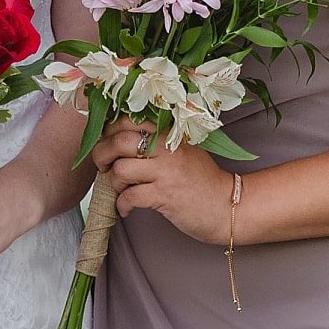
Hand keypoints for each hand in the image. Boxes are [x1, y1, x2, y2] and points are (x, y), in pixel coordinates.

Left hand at [91, 120, 231, 245]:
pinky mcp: (165, 195)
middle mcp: (167, 149)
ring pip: (121, 170)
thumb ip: (157, 143)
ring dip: (113, 183)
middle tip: (102, 166)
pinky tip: (126, 208)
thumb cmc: (202, 181)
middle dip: (101, 154)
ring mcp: (166, 171)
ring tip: (121, 190)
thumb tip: (118, 140)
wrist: (227, 207)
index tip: (105, 143)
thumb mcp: (183, 151)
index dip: (108, 132)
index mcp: (169, 134)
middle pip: (118, 141)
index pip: (127, 121)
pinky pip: (130, 196)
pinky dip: (122, 204)